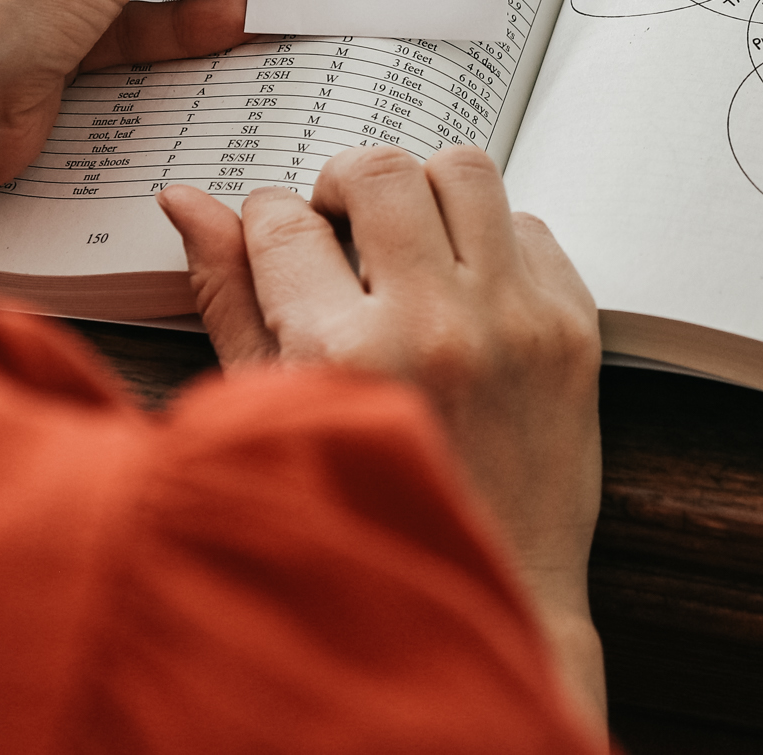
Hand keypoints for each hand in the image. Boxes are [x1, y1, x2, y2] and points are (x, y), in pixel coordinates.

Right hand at [159, 149, 605, 730]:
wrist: (495, 591)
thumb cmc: (369, 515)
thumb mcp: (275, 414)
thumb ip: (230, 298)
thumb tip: (189, 203)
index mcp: (344, 354)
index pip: (285, 221)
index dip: (267, 219)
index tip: (277, 237)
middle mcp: (435, 326)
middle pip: (379, 171)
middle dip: (342, 185)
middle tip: (338, 226)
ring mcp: (515, 322)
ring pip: (465, 170)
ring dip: (423, 192)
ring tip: (405, 242)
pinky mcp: (572, 329)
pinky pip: (531, 225)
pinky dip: (492, 240)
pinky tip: (465, 289)